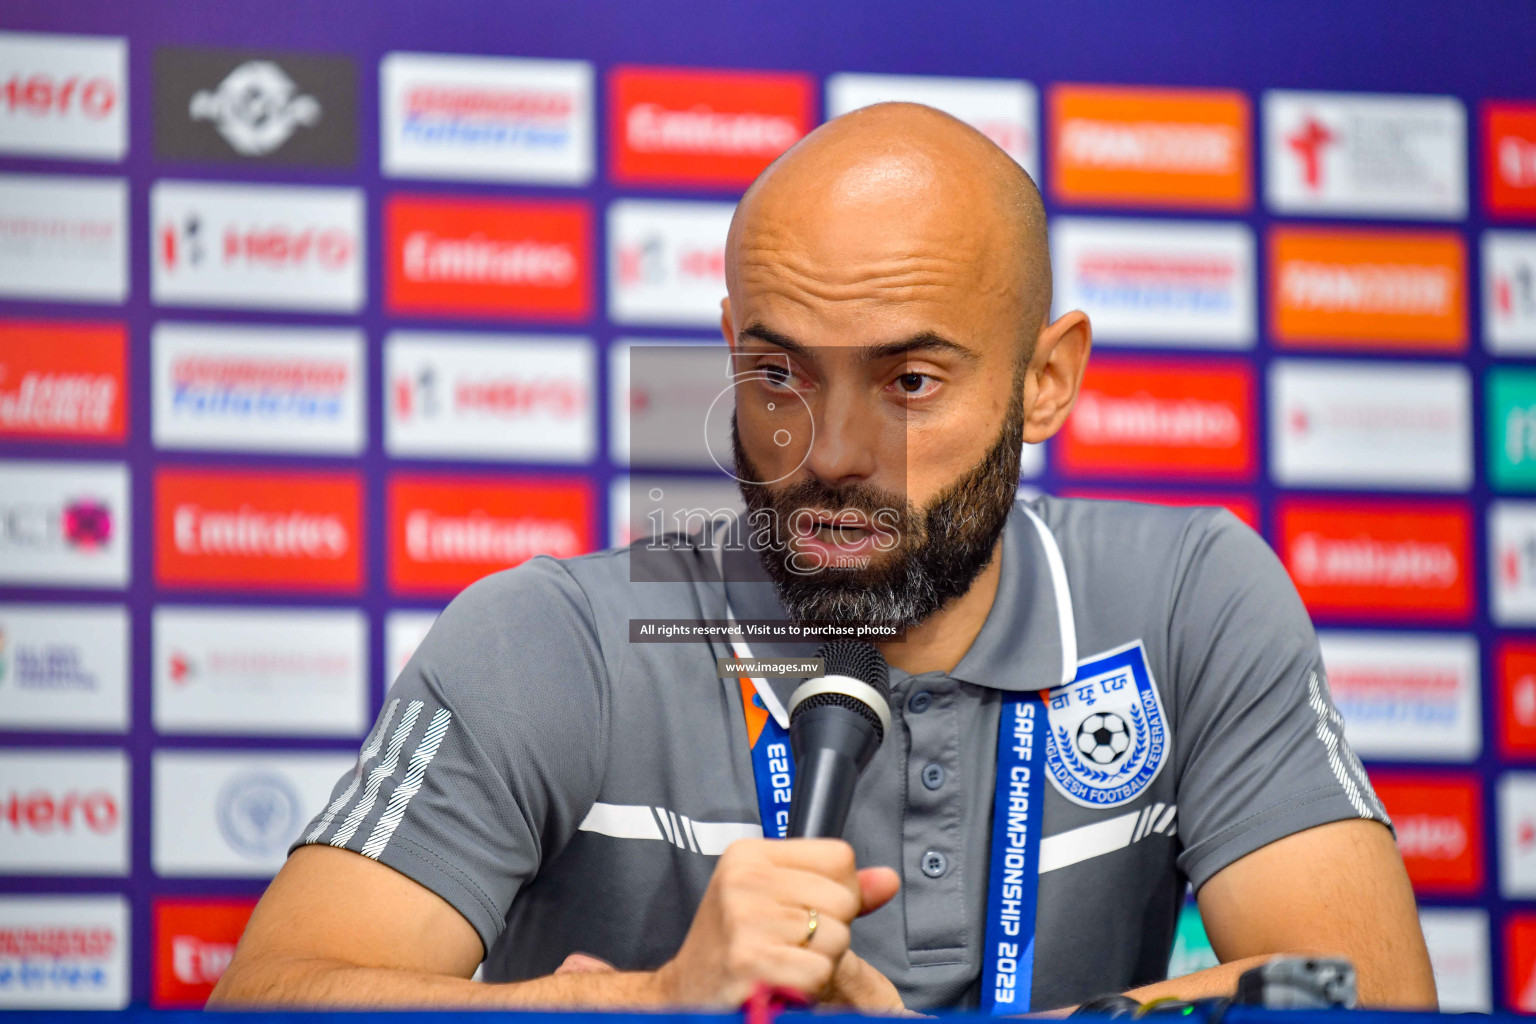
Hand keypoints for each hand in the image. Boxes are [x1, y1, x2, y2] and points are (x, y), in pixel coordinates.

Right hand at [652, 838, 899, 1007]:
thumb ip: (838, 888)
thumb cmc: (739, 947)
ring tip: (781, 965)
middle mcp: (744, 879)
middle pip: (843, 899)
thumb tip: (889, 880)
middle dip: (829, 932)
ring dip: (819, 963)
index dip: (837, 893)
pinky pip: (819, 971)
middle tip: (788, 947)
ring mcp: (745, 920)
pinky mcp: (752, 963)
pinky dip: (808, 987)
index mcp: (750, 854)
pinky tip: (778, 985)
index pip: (840, 857)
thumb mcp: (778, 900)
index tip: (801, 913)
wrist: (687, 996)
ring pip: (837, 938)